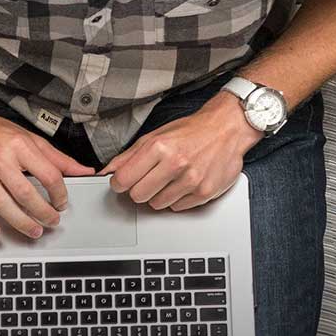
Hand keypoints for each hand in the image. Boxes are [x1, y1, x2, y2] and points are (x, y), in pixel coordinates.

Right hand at [0, 102, 95, 238]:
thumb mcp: (30, 138)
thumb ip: (58, 158)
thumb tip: (84, 171)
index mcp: (19, 146)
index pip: (48, 175)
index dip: (60, 193)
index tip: (62, 202)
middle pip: (25, 193)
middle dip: (43, 212)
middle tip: (52, 221)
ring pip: (1, 203)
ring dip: (20, 222)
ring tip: (34, 230)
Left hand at [103, 92, 261, 210]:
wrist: (227, 129)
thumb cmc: (192, 131)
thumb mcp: (156, 135)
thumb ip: (129, 155)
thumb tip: (108, 170)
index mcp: (159, 147)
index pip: (123, 179)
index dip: (121, 181)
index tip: (125, 180)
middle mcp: (175, 163)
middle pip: (138, 196)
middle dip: (140, 189)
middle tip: (150, 178)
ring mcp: (191, 180)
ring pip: (157, 204)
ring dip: (160, 194)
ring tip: (171, 178)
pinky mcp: (204, 192)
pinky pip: (177, 207)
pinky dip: (178, 198)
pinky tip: (185, 182)